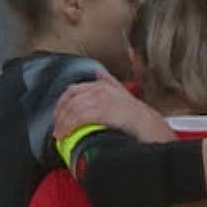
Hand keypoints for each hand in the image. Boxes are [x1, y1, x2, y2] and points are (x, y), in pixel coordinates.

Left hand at [55, 70, 172, 142]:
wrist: (150, 126)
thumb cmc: (137, 115)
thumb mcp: (122, 92)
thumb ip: (109, 81)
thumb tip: (98, 72)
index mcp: (102, 85)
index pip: (73, 90)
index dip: (61, 103)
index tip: (57, 116)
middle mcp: (100, 89)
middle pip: (70, 99)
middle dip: (60, 114)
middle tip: (56, 128)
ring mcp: (102, 99)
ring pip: (73, 109)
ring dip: (63, 123)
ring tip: (60, 135)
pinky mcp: (103, 111)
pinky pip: (79, 117)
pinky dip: (69, 126)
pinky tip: (67, 134)